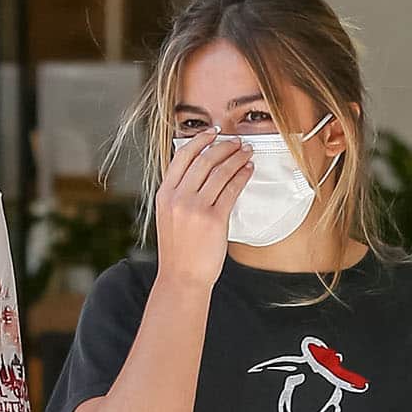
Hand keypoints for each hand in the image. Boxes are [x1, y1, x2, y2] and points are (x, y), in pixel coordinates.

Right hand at [154, 128, 253, 289]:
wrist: (182, 278)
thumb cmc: (179, 252)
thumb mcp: (169, 218)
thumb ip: (179, 195)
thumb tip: (199, 173)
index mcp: (164, 195)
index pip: (182, 157)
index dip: (199, 140)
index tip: (212, 133)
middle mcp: (178, 198)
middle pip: (204, 160)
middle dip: (224, 146)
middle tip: (237, 141)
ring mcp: (195, 208)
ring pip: (220, 172)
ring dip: (236, 157)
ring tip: (247, 152)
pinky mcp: (213, 219)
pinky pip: (231, 189)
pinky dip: (241, 176)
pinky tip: (248, 170)